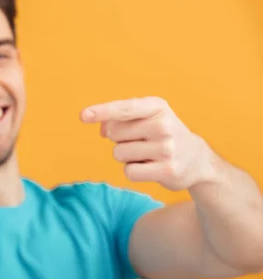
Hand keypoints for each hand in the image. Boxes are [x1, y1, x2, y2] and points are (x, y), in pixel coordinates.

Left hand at [80, 96, 215, 190]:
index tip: (83, 115)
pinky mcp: (167, 170)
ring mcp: (167, 148)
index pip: (124, 108)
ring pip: (119, 154)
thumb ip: (119, 120)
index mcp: (157, 106)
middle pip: (114, 134)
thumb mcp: (144, 119)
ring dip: (126, 157)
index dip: (102, 111)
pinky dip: (133, 171)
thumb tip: (103, 130)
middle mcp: (163, 125)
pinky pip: (128, 172)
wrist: (196, 159)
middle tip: (141, 141)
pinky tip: (150, 167)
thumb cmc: (160, 135)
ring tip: (147, 154)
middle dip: (119, 139)